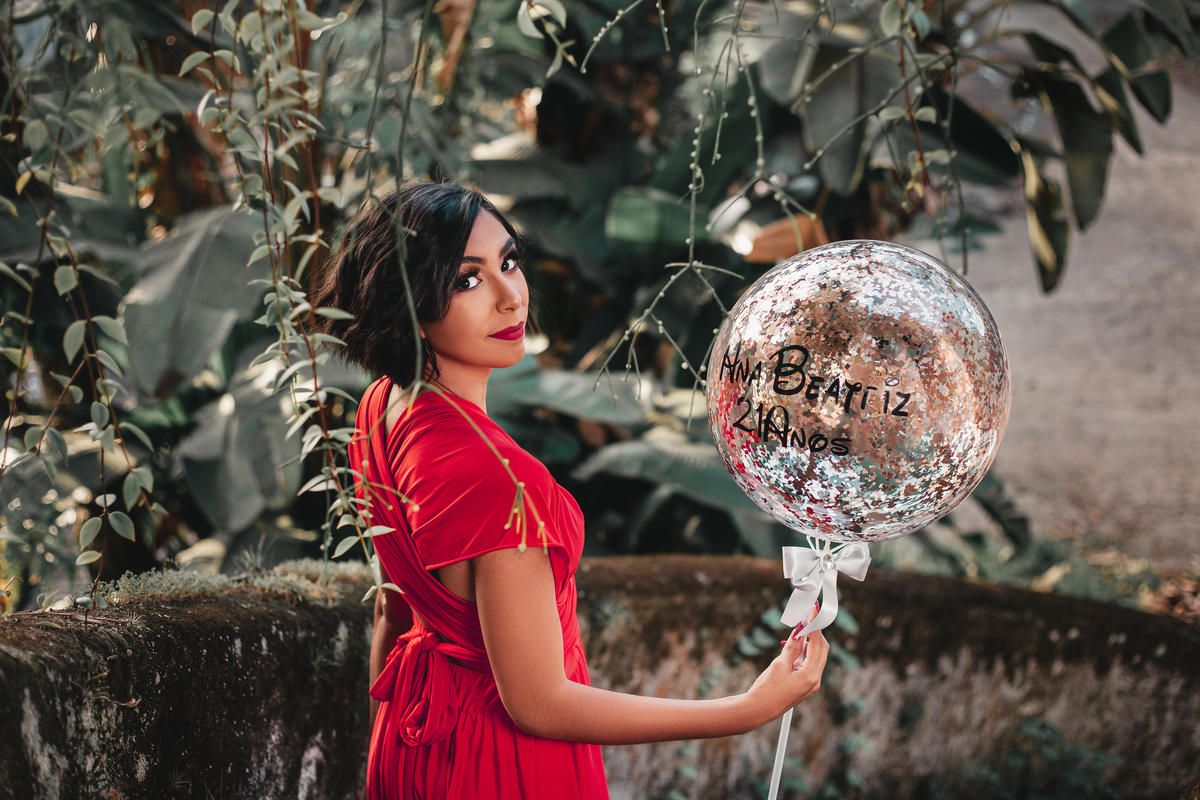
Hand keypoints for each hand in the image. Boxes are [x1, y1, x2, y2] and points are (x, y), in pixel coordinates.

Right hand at [741, 605, 829, 728]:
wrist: (758, 710)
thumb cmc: (766, 689)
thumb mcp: (779, 664)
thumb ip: (792, 647)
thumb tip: (800, 630)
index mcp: (810, 675)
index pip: (817, 643)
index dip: (815, 624)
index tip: (814, 610)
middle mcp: (815, 680)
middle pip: (822, 649)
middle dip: (815, 632)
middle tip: (806, 618)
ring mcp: (812, 684)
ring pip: (817, 656)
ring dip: (810, 642)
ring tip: (798, 631)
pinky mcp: (806, 685)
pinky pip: (811, 664)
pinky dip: (806, 652)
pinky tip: (795, 646)